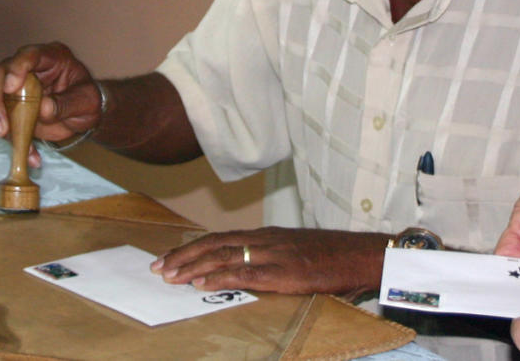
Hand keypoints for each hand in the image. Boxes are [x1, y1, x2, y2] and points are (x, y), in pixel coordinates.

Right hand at [0, 42, 102, 165]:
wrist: (84, 114)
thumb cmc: (88, 100)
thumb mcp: (87, 102)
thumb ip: (67, 104)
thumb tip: (43, 108)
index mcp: (51, 57)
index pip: (29, 54)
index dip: (16, 68)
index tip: (11, 87)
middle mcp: (30, 68)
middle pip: (0, 74)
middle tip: (2, 126)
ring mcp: (18, 86)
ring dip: (2, 124)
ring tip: (17, 145)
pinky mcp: (13, 106)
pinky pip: (6, 121)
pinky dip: (15, 140)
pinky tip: (31, 155)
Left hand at [149, 227, 389, 299]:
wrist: (362, 254)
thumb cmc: (333, 257)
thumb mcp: (296, 252)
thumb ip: (271, 258)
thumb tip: (247, 272)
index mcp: (266, 235)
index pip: (220, 238)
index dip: (192, 247)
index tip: (169, 256)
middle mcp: (264, 240)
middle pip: (214, 243)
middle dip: (183, 255)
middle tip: (158, 267)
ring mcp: (272, 254)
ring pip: (223, 256)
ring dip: (192, 266)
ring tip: (170, 276)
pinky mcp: (283, 272)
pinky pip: (244, 272)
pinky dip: (219, 276)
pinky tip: (201, 283)